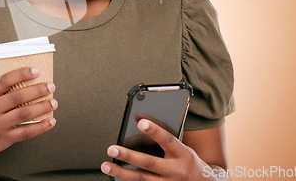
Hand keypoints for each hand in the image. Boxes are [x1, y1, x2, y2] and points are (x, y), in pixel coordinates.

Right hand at [0, 67, 57, 157]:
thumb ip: (3, 91)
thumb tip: (32, 80)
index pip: (4, 80)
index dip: (21, 74)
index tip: (37, 70)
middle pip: (17, 97)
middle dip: (37, 90)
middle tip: (51, 86)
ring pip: (23, 114)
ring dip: (41, 107)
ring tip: (54, 102)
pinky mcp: (4, 138)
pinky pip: (26, 132)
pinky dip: (40, 127)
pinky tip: (51, 121)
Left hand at [101, 119, 215, 179]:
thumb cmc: (189, 161)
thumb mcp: (184, 148)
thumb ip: (166, 140)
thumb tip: (141, 123)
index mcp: (183, 154)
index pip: (167, 140)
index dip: (155, 130)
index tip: (140, 121)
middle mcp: (176, 171)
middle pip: (149, 163)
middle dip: (129, 156)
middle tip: (112, 148)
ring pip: (142, 179)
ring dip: (122, 173)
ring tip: (106, 165)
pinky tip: (115, 178)